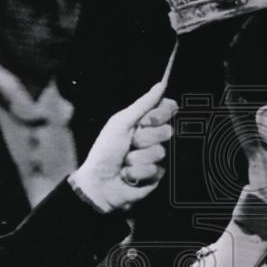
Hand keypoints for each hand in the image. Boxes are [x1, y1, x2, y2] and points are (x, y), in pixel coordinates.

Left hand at [69, 82, 177, 212]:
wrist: (98, 183)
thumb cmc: (105, 151)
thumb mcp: (121, 122)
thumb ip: (144, 104)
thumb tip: (161, 84)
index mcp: (145, 122)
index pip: (168, 109)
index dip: (160, 115)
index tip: (146, 121)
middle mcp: (154, 138)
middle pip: (167, 130)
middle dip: (145, 138)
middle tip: (130, 143)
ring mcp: (157, 157)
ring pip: (160, 152)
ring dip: (137, 158)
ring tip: (125, 161)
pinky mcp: (157, 175)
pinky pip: (157, 169)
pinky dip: (138, 172)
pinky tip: (129, 174)